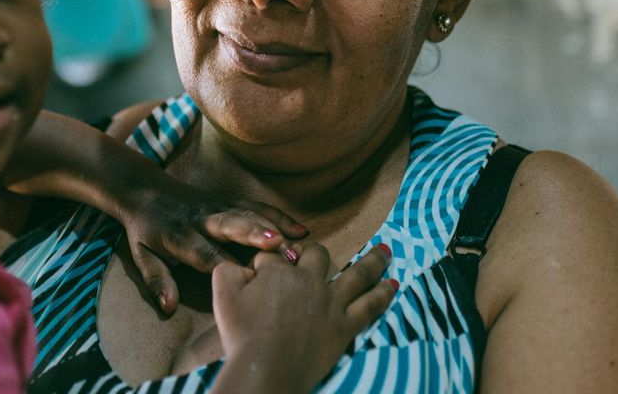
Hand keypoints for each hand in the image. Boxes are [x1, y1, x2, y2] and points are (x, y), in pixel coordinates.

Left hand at [117, 174, 307, 314]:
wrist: (144, 189)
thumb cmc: (144, 230)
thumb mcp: (142, 256)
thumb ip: (157, 281)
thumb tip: (168, 308)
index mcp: (179, 236)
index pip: (204, 253)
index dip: (225, 265)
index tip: (248, 280)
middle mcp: (201, 218)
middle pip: (230, 225)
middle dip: (254, 234)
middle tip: (279, 246)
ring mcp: (217, 205)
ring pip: (248, 214)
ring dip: (274, 226)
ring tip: (299, 242)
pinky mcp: (228, 198)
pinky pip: (255, 206)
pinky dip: (278, 216)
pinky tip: (299, 230)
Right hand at [210, 242, 395, 392]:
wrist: (267, 367)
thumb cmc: (242, 333)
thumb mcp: (223, 293)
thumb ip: (228, 270)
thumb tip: (241, 265)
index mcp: (279, 271)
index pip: (273, 256)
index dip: (263, 264)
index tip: (257, 275)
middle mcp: (309, 281)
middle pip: (317, 256)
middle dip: (313, 252)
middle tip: (312, 253)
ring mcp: (330, 303)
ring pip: (356, 274)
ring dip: (372, 261)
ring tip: (386, 250)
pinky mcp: (344, 326)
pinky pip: (370, 306)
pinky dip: (383, 294)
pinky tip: (394, 284)